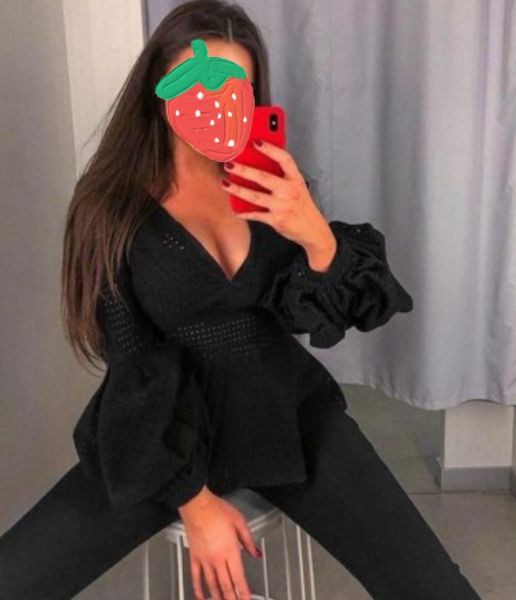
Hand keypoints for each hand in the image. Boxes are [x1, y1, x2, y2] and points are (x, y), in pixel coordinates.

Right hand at [178, 487, 260, 599]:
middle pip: (226, 585)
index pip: (239, 578)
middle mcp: (217, 558)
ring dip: (218, 598)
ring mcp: (204, 559)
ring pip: (212, 585)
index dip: (244, 593)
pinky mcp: (194, 557)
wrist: (197, 505)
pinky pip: (196, 577)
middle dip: (232, 599)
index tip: (247, 599)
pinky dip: (199, 590)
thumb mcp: (240, 522)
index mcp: (230, 550)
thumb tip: (256, 552)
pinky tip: (202, 597)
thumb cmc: (216, 510)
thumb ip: (249, 540)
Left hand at [221, 139, 336, 262]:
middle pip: (264, 177)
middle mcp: (290, 191)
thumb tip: (258, 164)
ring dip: (238, 190)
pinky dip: (245, 213)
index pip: (284, 159)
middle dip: (244, 170)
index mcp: (296, 179)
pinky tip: (235, 210)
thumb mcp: (298, 187)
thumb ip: (282, 176)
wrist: (313, 230)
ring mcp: (283, 206)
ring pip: (256, 196)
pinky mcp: (277, 220)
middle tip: (230, 164)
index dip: (270, 149)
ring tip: (225, 183)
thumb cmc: (302, 206)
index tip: (256, 141)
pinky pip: (256, 215)